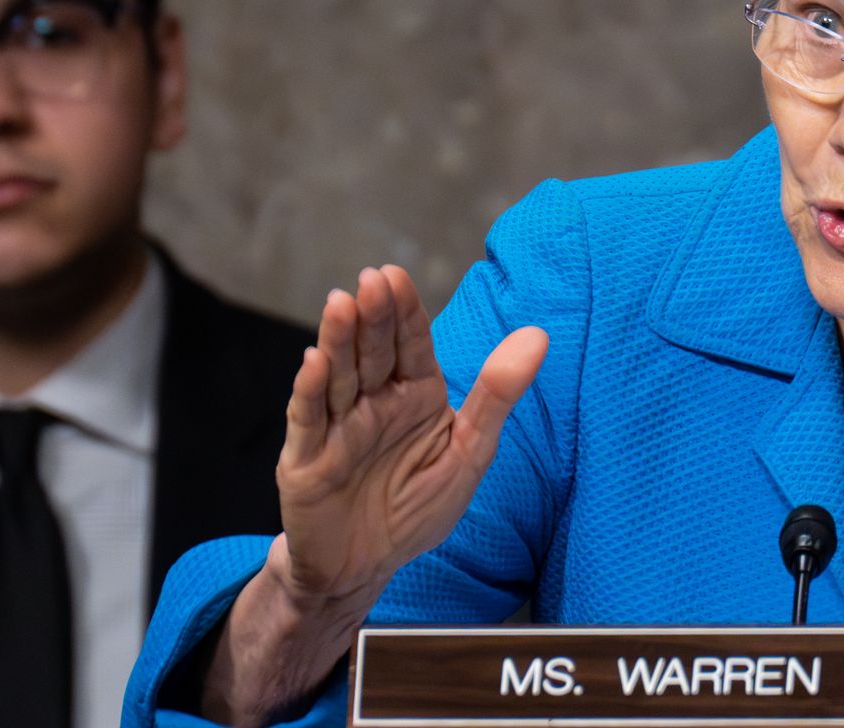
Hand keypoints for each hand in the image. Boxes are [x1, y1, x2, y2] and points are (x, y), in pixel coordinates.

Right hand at [277, 264, 546, 601]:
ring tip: (340, 304)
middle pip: (372, 352)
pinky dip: (310, 391)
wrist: (364, 570)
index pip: (410, 344)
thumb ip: (498, 394)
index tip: (396, 275)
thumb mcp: (468, 453)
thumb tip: (538, 335)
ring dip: (337, 341)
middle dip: (373, 316)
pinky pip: (308, 420)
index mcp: (415, 395)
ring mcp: (336, 428)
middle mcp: (373, 403)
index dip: (405, 311)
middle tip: (373, 280)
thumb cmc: (416, 510)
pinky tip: (313, 362)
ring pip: (338, 377)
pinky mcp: (305, 459)